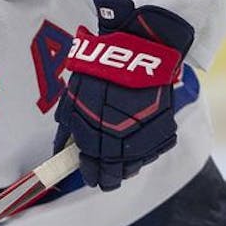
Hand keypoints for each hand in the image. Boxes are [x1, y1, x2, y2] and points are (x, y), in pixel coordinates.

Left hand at [53, 0, 194, 190]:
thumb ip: (68, 124)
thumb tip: (60, 148)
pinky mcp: (164, 129)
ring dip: (126, 168)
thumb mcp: (76, 92)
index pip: (90, 165)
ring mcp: (144, 134)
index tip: (88, 174)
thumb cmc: (103, 65)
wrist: (144, 45)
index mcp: (93, 130)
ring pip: (134, 165)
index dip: (89, 172)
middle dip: (107, 178)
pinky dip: (145, 153)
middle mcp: (118, 137)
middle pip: (113, 173)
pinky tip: (139, 148)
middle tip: (105, 180)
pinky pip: (153, 151)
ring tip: (121, 168)